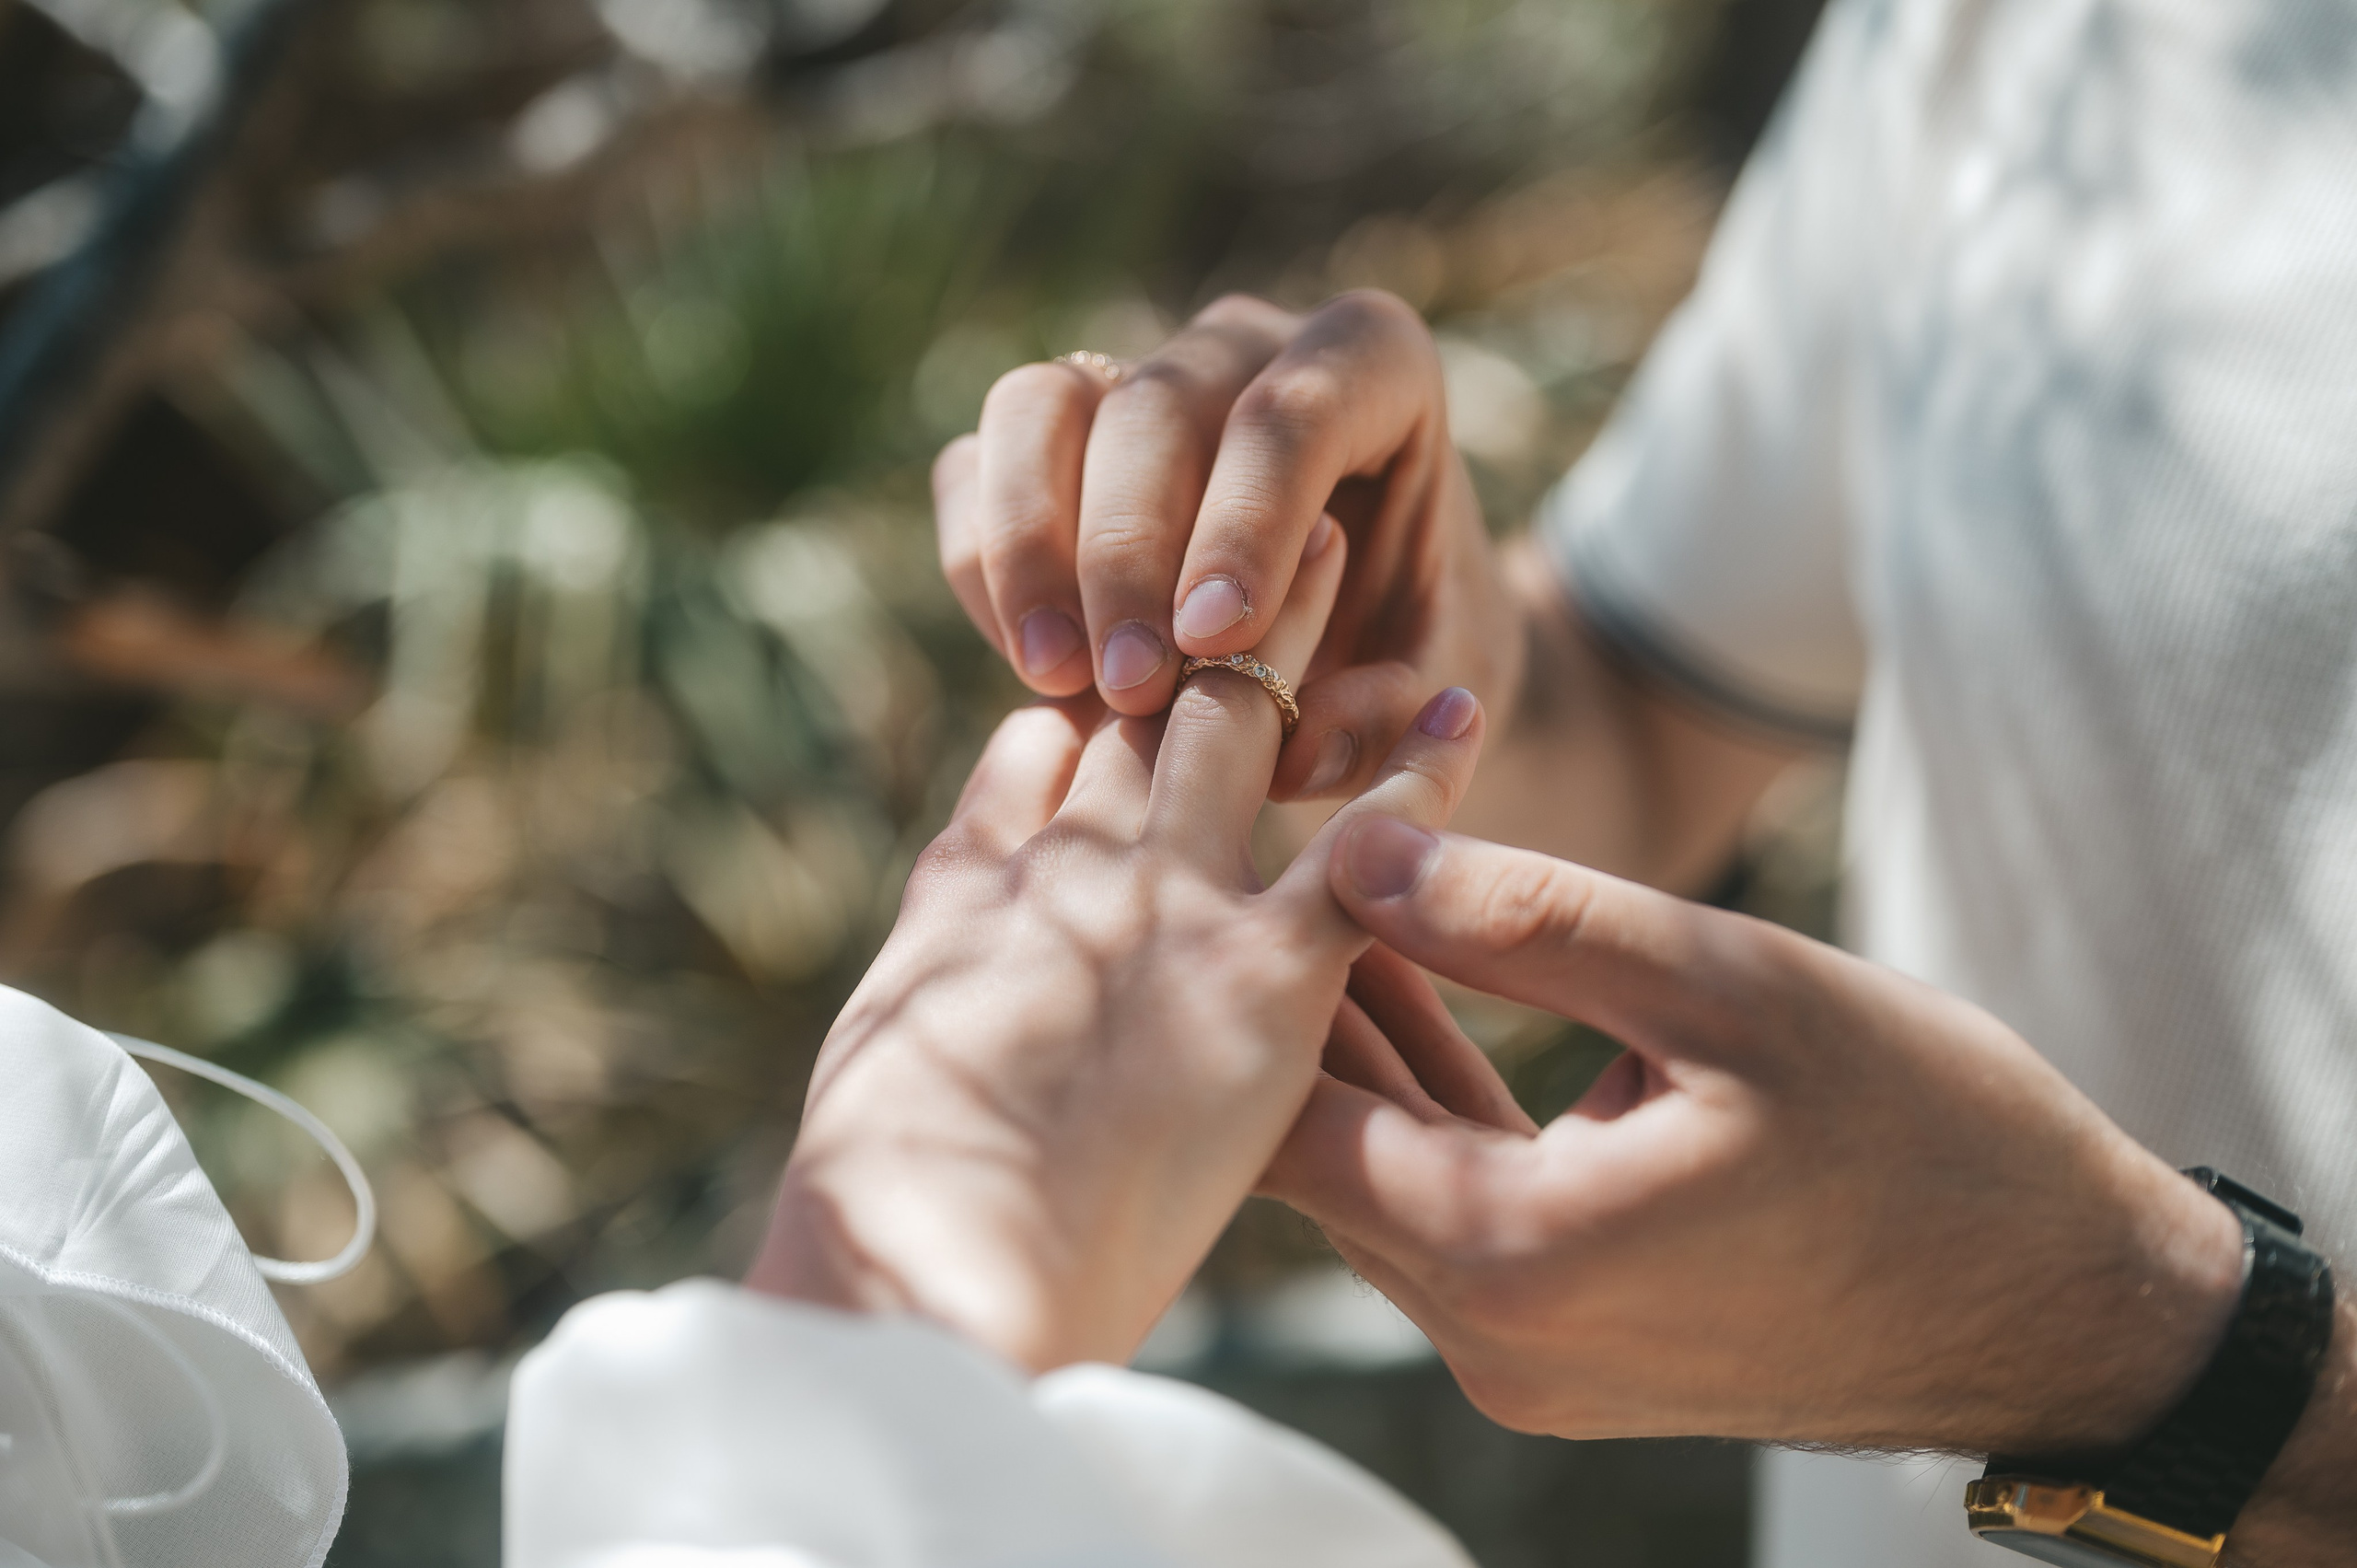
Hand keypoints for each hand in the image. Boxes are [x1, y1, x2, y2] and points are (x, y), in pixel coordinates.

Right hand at [747, 520, 1487, 1370]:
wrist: (929, 1269)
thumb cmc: (887, 1195)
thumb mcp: (894, 1028)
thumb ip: (952, 910)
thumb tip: (975, 835)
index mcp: (980, 883)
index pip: (1047, 743)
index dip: (1100, 683)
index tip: (1142, 636)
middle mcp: (1072, 861)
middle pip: (1141, 702)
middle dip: (1196, 613)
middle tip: (1253, 535)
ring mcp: (1169, 904)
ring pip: (1242, 727)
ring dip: (1295, 637)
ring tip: (1346, 548)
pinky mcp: (1263, 977)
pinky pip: (1365, 849)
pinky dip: (1419, 775)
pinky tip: (1461, 709)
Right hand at [932, 292, 1520, 803]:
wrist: (1366, 635)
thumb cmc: (1415, 637)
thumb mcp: (1446, 680)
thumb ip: (1397, 710)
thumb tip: (1307, 748)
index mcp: (1373, 366)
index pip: (1295, 410)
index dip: (1247, 521)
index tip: (1215, 642)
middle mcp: (1245, 345)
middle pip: (1155, 406)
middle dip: (1129, 555)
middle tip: (1130, 692)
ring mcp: (1133, 375)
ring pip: (1039, 407)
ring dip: (1029, 546)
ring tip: (1056, 679)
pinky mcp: (1049, 435)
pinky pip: (977, 464)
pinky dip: (983, 561)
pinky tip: (1034, 666)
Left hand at [1263, 821, 2249, 1456]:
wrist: (2071, 1309)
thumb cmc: (1929, 1134)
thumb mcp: (1727, 987)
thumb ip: (1526, 920)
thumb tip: (1356, 849)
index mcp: (1512, 1258)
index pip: (1286, 1122)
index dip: (1253, 982)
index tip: (1243, 861)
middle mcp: (1494, 1340)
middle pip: (1322, 1152)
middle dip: (1298, 1001)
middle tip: (1271, 846)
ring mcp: (1533, 1359)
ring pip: (1387, 1176)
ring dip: (1367, 1044)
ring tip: (1335, 886)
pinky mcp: (1575, 1348)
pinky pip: (1460, 1207)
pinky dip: (1438, 1100)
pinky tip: (1421, 980)